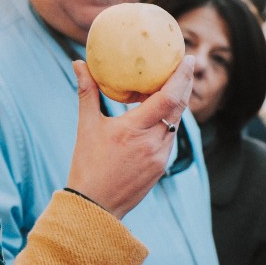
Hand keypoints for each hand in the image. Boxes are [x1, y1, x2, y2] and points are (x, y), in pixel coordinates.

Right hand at [65, 56, 194, 218]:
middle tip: (185, 64)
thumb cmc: (87, 165)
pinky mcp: (161, 166)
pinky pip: (170, 137)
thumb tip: (79, 63)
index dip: (180, 76)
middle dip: (185, 83)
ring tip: (171, 86)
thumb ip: (87, 92)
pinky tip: (159, 115)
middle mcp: (153, 142)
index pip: (168, 97)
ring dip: (176, 103)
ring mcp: (160, 156)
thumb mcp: (86, 126)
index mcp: (133, 129)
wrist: (94, 206)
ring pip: (176, 122)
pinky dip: (167, 122)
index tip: (186, 58)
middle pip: (179, 106)